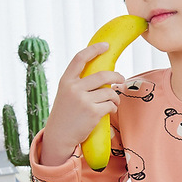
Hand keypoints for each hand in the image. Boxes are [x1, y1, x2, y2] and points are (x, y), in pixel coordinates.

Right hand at [39, 42, 123, 165]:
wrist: (59, 135)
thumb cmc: (65, 114)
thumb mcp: (66, 94)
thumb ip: (78, 83)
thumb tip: (102, 75)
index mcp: (66, 81)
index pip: (80, 58)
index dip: (94, 49)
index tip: (106, 46)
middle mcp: (74, 88)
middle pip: (103, 75)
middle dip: (117, 76)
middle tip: (121, 79)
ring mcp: (83, 100)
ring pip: (110, 92)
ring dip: (116, 97)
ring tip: (114, 102)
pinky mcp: (93, 112)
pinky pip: (111, 105)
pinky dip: (113, 108)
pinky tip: (109, 111)